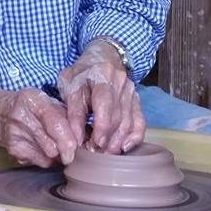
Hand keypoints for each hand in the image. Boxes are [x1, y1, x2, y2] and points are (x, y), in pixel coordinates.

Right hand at [0, 88, 77, 167]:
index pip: (56, 124)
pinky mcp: (13, 149)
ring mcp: (15, 134)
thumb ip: (66, 116)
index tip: (78, 147)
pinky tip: (42, 147)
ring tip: (55, 145)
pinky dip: (47, 159)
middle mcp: (22, 116)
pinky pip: (40, 162)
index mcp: (34, 100)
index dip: (70, 139)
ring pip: (48, 156)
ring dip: (57, 155)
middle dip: (66, 150)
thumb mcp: (47, 102)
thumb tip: (88, 136)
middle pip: (53, 145)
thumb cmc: (31, 108)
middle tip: (71, 148)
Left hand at [58, 39, 144, 153]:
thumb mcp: (70, 85)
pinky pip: (140, 121)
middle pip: (118, 117)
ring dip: (117, 141)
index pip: (105, 104)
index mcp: (102, 76)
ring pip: (128, 122)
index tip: (92, 144)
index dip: (101, 127)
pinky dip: (134, 137)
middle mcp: (121, 84)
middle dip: (107, 139)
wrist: (104, 56)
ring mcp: (131, 93)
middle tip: (95, 153)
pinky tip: (125, 148)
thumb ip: (72, 111)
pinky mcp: (136, 101)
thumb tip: (74, 140)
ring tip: (105, 154)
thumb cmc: (83, 73)